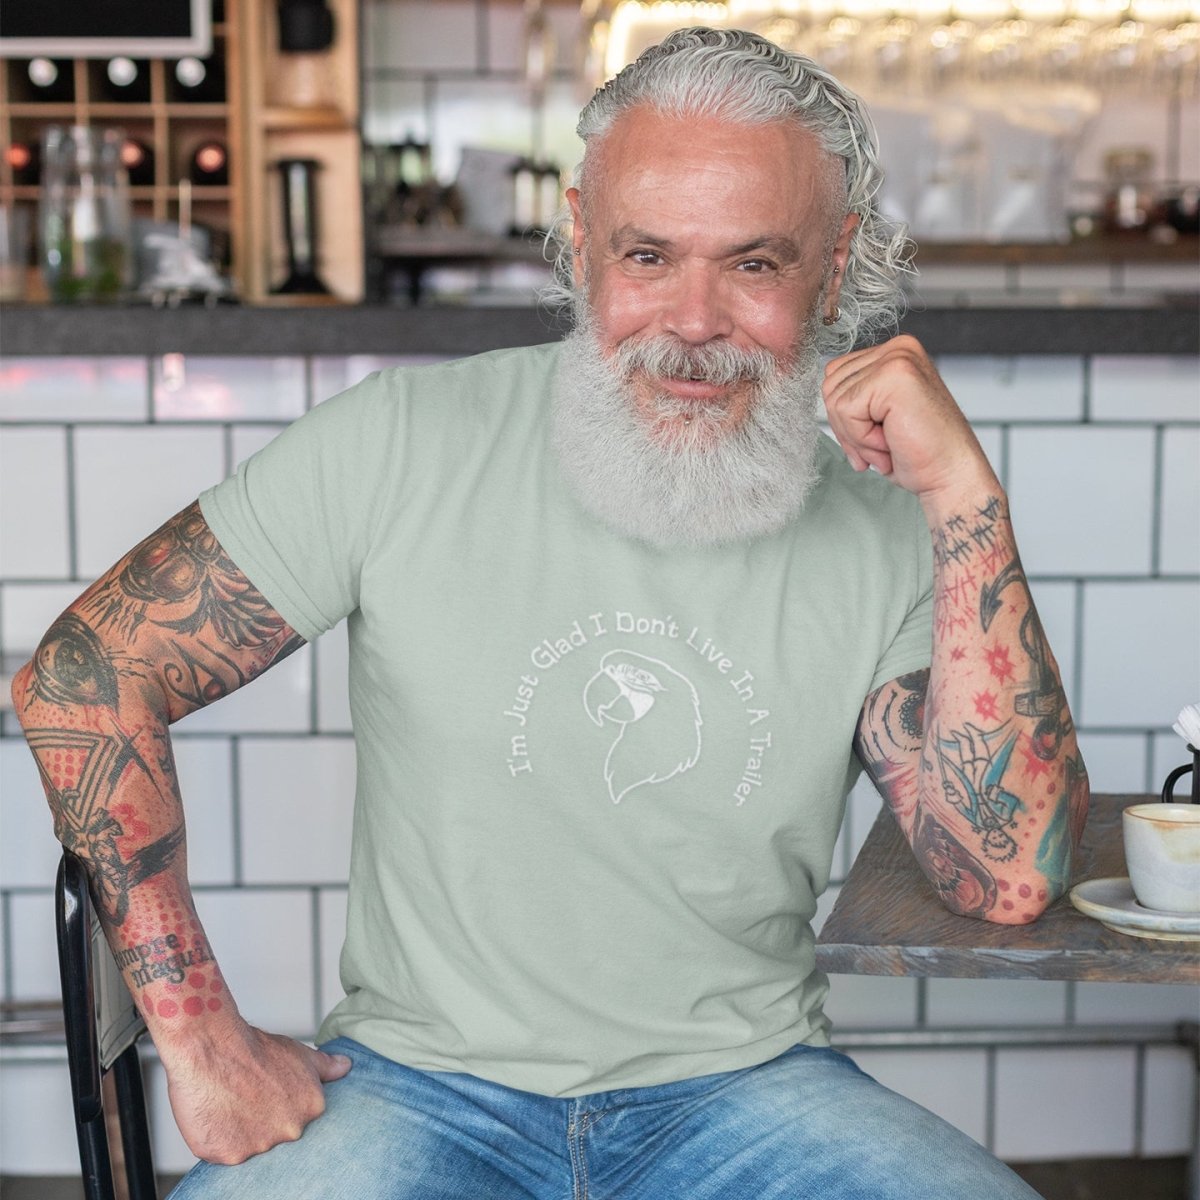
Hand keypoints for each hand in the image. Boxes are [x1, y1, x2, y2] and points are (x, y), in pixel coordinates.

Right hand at [159, 1015, 351, 1163]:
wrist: (212, 1048)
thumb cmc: (252, 1049)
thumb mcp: (298, 1053)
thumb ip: (325, 1066)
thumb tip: (346, 1066)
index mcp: (312, 1107)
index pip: (300, 1120)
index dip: (279, 1106)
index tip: (267, 1095)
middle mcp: (292, 1130)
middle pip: (276, 1136)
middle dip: (262, 1121)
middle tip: (246, 1097)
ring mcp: (261, 1145)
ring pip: (250, 1147)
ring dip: (239, 1130)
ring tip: (228, 1102)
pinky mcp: (230, 1156)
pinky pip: (224, 1154)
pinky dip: (218, 1139)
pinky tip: (215, 1114)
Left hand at [822, 335, 999, 517]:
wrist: (950, 475)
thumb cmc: (918, 453)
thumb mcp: (877, 417)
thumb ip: (854, 396)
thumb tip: (825, 393)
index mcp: (894, 354)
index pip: (835, 377)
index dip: (845, 418)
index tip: (875, 438)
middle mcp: (898, 348)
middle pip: (830, 386)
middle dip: (848, 428)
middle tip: (883, 445)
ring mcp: (898, 358)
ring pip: (835, 400)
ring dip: (857, 436)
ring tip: (889, 443)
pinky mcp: (895, 375)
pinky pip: (846, 410)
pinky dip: (862, 438)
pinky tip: (891, 442)